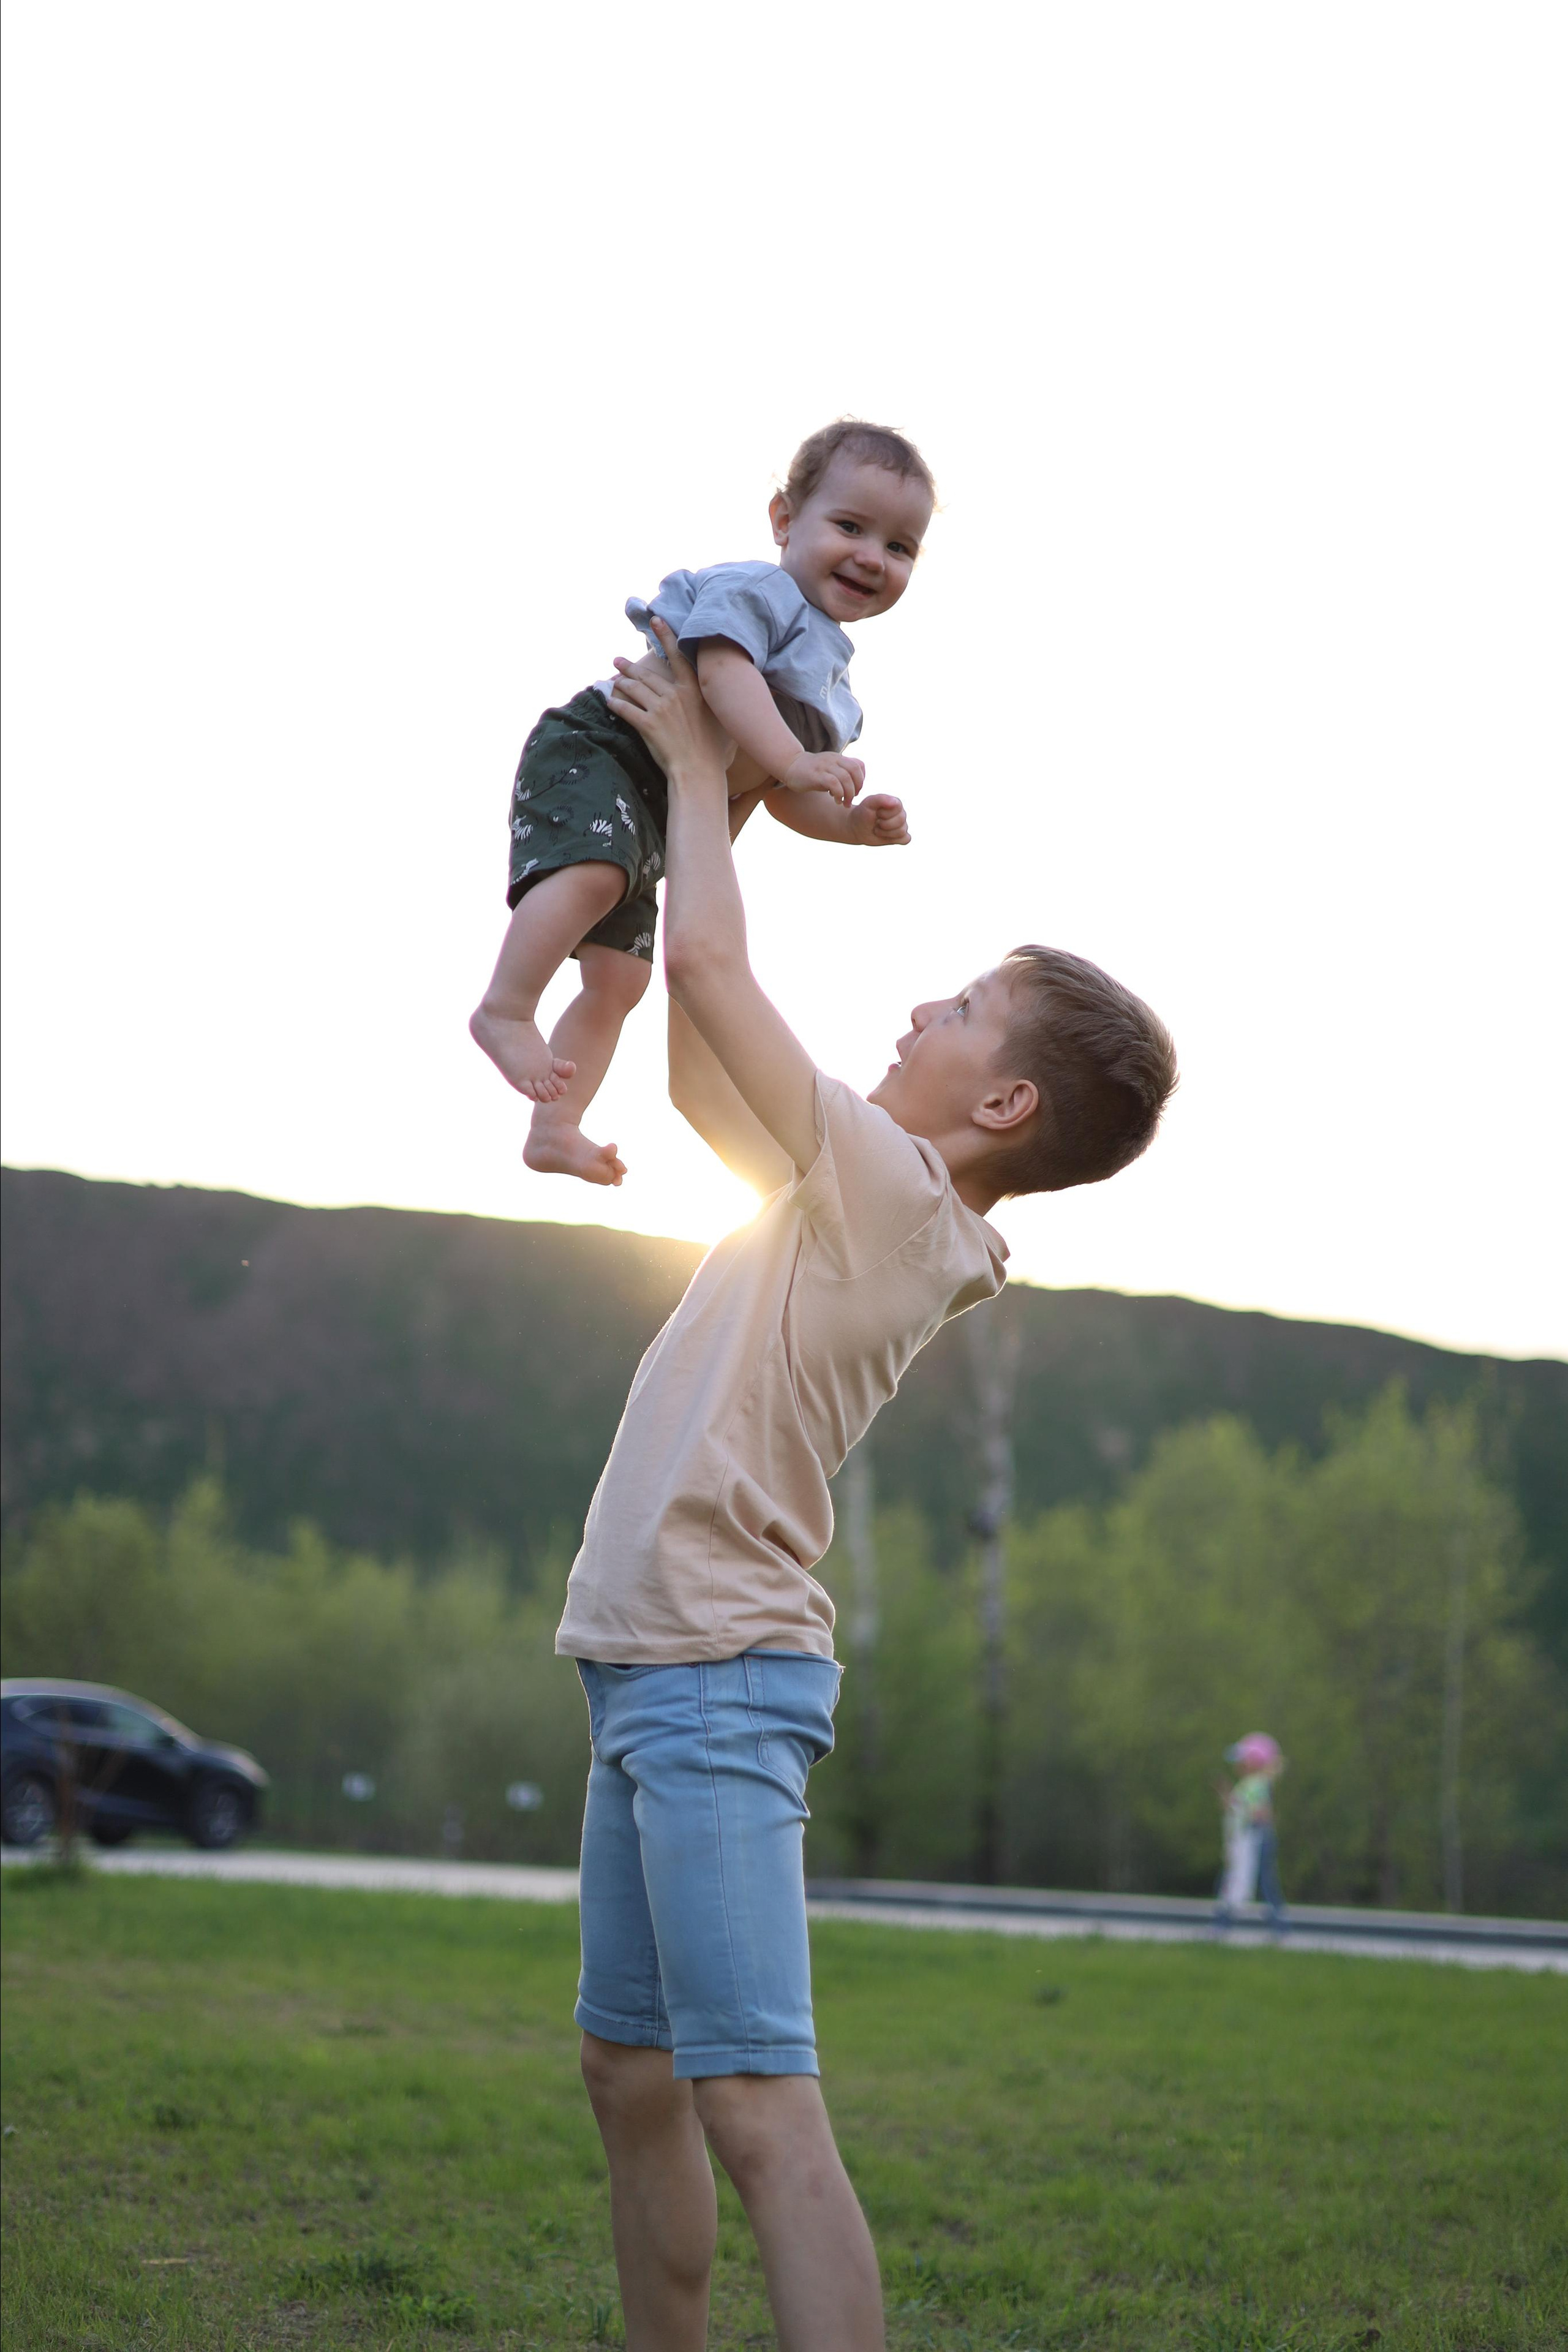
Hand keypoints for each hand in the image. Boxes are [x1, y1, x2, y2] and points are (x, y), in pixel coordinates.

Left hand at [610, 620, 734, 776]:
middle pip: (647, 674)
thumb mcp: (719, 719)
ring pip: (634, 689)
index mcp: (693, 690)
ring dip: (621, 682)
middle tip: (618, 660)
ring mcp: (660, 709)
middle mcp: (676, 695)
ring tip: (613, 679)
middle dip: (630, 666)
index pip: (677, 656)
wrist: (698, 771)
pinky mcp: (647, 725)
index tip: (655, 620)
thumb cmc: (712, 750)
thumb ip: (714, 703)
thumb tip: (723, 695)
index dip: (665, 636)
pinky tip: (609, 701)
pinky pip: (626, 710)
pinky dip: (616, 704)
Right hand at [780, 749, 865, 805]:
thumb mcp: (830, 770)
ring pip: (845, 778)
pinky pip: (833, 783)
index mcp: (839, 758)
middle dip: (857, 788)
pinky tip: (836, 800)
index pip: (859, 765)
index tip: (855, 791)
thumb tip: (856, 788)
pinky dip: (839, 793)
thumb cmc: (812, 772)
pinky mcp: (816, 775)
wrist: (791, 766)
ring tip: (844, 803)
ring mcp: (824, 766)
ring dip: (848, 793)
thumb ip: (843, 774)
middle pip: (855, 771)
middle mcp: (833, 760)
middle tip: (851, 799)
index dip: (861, 780)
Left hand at [842, 791, 910, 846]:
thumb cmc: (863, 814)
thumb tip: (895, 802)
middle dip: (884, 824)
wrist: (857, 827)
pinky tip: (884, 835)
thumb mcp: (868, 804)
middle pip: (901, 822)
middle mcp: (901, 814)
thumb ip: (880, 799)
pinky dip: (893, 839)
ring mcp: (902, 826)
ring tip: (878, 829)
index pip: (898, 810)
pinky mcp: (901, 837)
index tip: (876, 813)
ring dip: (885, 833)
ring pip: (901, 832)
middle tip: (876, 823)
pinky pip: (905, 839)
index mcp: (896, 803)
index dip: (884, 814)